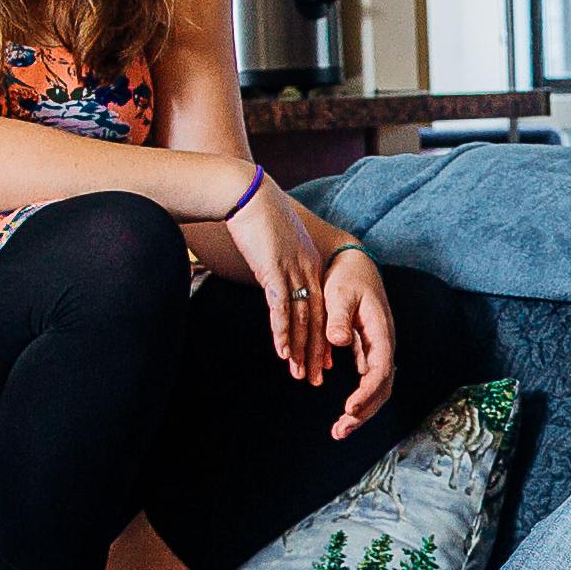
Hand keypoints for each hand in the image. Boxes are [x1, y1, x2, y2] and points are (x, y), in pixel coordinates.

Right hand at [215, 163, 327, 375]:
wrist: (244, 192)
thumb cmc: (254, 214)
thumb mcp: (274, 242)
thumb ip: (278, 261)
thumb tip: (272, 273)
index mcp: (309, 261)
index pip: (321, 306)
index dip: (323, 335)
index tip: (325, 359)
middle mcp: (307, 268)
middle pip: (316, 317)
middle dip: (316, 351)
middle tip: (317, 377)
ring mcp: (292, 269)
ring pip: (301, 318)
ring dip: (300, 349)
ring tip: (300, 374)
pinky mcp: (274, 269)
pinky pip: (280, 308)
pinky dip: (282, 332)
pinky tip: (282, 351)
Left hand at [315, 247, 400, 437]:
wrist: (353, 265)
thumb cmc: (346, 278)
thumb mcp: (339, 293)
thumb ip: (338, 317)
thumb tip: (339, 340)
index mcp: (381, 331)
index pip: (381, 369)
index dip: (367, 392)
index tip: (348, 408)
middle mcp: (384, 345)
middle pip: (383, 387)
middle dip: (365, 412)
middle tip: (340, 430)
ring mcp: (378, 350)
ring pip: (378, 389)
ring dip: (362, 412)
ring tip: (339, 430)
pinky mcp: (369, 353)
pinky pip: (369, 382)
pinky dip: (359, 401)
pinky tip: (344, 415)